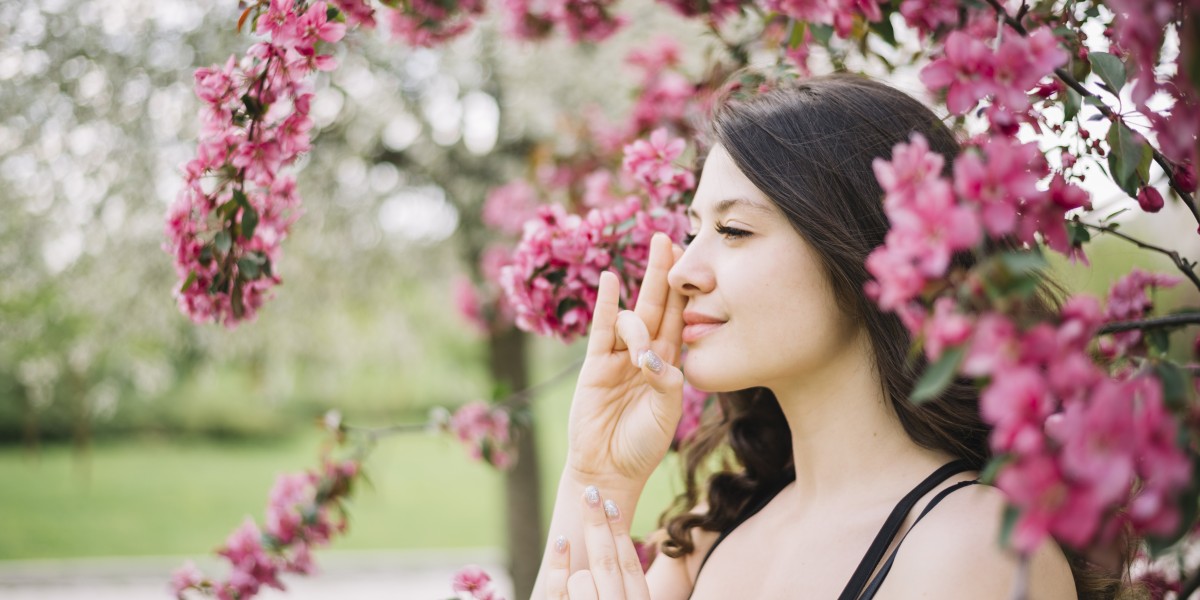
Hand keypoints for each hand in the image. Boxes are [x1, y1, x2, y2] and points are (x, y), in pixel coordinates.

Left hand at [546, 487, 649, 599]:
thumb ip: (629, 587)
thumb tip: (621, 547)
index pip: (630, 567)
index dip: (621, 534)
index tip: (611, 504)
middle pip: (607, 563)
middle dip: (599, 525)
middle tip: (591, 493)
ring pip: (581, 580)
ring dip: (580, 576)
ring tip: (581, 589)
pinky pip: (557, 590)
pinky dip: (559, 566)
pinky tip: (561, 543)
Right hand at [567, 232, 686, 486]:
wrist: (608, 469)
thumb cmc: (643, 445)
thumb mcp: (665, 413)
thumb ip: (664, 382)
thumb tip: (652, 357)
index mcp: (669, 362)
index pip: (679, 318)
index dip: (686, 289)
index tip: (692, 258)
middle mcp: (645, 353)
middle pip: (656, 304)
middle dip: (661, 272)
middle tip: (666, 237)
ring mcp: (618, 357)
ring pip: (631, 319)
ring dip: (637, 318)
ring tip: (638, 352)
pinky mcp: (594, 365)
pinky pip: (601, 329)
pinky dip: (606, 304)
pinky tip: (611, 280)